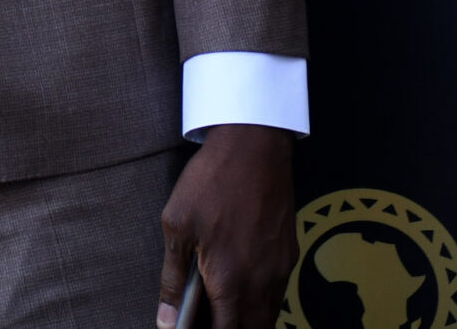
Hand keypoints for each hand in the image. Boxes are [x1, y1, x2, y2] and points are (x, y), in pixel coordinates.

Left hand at [157, 123, 296, 328]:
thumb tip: (166, 319)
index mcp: (232, 282)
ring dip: (250, 319)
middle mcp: (262, 282)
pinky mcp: (290, 252)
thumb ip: (173, 278)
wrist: (254, 145)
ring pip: (269, 314)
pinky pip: (279, 290)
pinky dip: (263, 299)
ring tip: (224, 306)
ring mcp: (281, 268)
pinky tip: (243, 281)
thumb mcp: (177, 226)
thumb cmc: (211, 182)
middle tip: (212, 318)